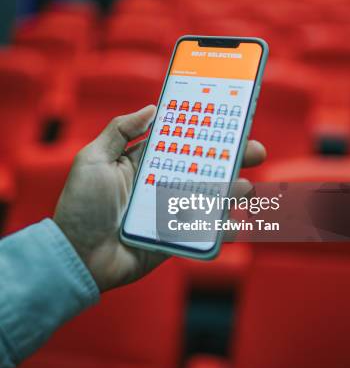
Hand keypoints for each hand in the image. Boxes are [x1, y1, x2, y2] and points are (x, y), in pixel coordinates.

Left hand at [54, 106, 265, 291]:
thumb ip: (120, 130)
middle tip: (254, 150)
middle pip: (203, 167)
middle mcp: (161, 183)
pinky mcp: (175, 236)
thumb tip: (152, 109)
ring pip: (210, 197)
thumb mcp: (93, 160)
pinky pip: (204, 230)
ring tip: (245, 186)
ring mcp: (171, 211)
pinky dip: (223, 228)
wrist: (77, 258)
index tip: (228, 118)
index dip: (204, 130)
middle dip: (231, 158)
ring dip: (233, 190)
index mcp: (144, 163)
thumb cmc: (81, 207)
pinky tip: (234, 224)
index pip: (181, 141)